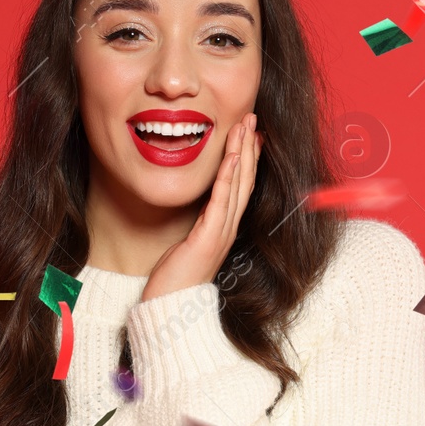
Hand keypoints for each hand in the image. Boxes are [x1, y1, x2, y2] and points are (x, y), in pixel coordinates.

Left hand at [141, 112, 261, 302]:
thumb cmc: (176, 280)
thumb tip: (198, 214)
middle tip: (252, 118)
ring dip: (243, 151)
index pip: (241, 187)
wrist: (171, 307)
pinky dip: (229, 175)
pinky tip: (232, 154)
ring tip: (245, 125)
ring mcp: (222, 232)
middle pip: (245, 180)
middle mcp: (228, 228)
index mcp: (224, 228)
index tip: (251, 135)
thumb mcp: (189, 246)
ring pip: (238, 184)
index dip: (248, 158)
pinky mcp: (209, 236)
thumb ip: (197, 227)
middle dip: (249, 146)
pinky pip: (222, 200)